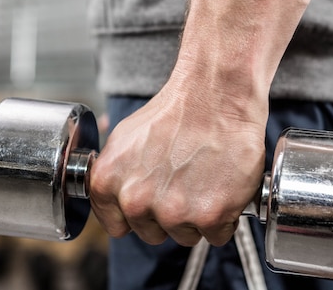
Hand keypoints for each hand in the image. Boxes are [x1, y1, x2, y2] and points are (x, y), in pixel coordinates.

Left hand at [89, 73, 266, 246]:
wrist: (215, 95)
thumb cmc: (176, 111)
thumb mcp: (124, 138)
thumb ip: (115, 175)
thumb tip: (115, 196)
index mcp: (108, 183)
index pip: (117, 226)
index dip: (139, 215)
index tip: (153, 202)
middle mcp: (135, 201)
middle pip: (153, 234)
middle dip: (169, 216)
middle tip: (184, 183)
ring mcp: (173, 211)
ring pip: (185, 237)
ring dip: (197, 217)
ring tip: (204, 180)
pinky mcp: (209, 215)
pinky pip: (217, 235)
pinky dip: (224, 217)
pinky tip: (222, 188)